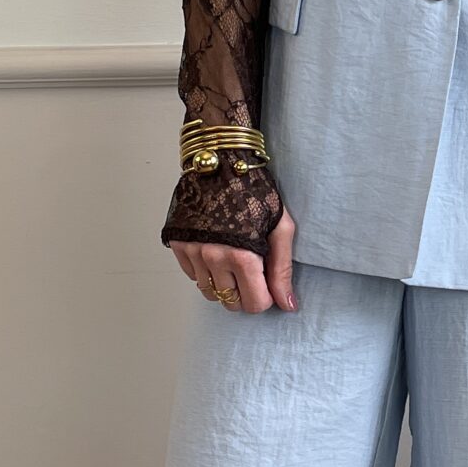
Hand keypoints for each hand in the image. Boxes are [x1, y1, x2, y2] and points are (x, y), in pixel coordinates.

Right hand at [169, 202, 299, 311]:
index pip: (254, 304)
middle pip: (231, 302)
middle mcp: (214, 258)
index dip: (265, 297)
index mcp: (242, 256)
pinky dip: (205, 272)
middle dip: (245, 294)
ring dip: (224, 284)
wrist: (221, 162)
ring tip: (234, 262)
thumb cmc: (255, 190)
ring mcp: (194, 253)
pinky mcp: (179, 245)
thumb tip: (287, 304)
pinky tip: (217, 252)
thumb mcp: (280, 227)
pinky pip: (193, 277)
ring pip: (210, 293)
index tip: (267, 283)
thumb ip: (283, 270)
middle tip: (252, 273)